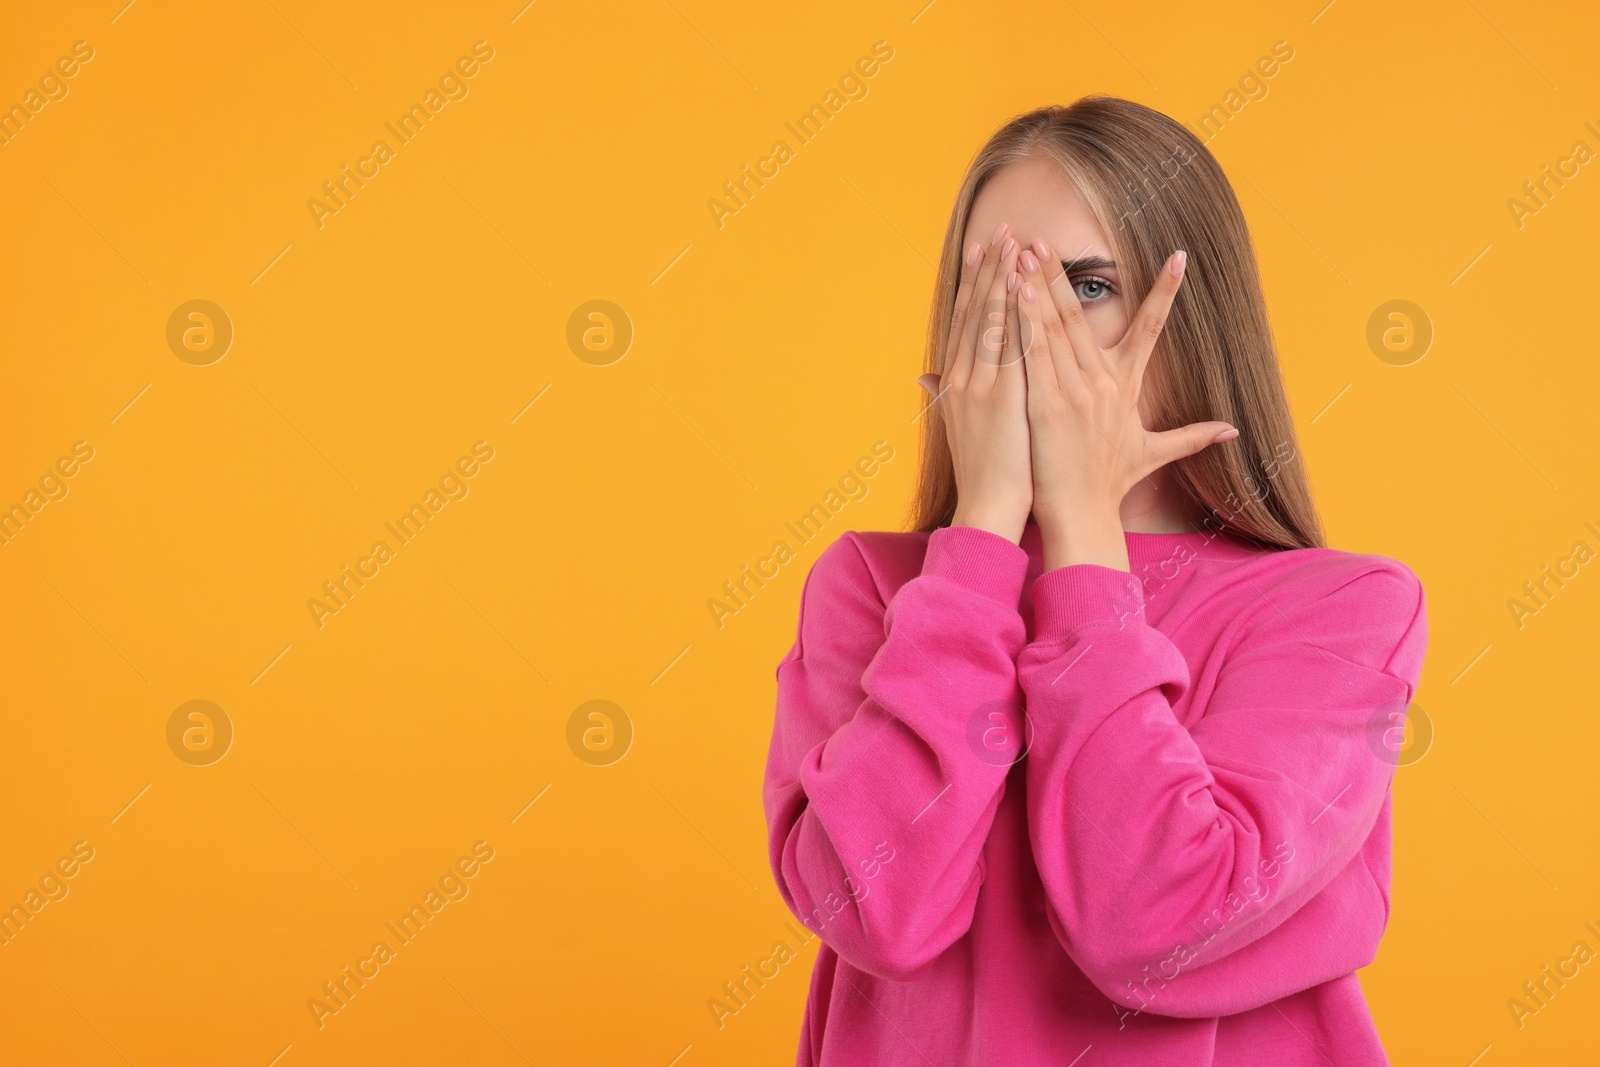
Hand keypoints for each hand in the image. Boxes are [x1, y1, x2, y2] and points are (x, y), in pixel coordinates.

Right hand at [918, 223, 1031, 543]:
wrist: (987, 509)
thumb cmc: (984, 474)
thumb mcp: (958, 429)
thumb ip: (946, 396)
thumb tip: (926, 378)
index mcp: (955, 384)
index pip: (965, 322)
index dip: (973, 283)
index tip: (982, 250)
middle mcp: (964, 379)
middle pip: (975, 312)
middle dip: (988, 269)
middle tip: (1001, 230)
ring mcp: (981, 387)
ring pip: (991, 321)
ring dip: (1002, 279)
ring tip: (1014, 243)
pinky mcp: (1002, 398)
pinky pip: (1008, 345)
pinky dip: (1014, 313)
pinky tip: (1023, 286)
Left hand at [1014, 242, 1236, 570]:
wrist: (1083, 516)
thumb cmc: (1109, 484)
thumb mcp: (1152, 454)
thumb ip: (1191, 436)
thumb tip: (1232, 432)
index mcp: (1125, 387)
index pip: (1152, 329)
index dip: (1167, 292)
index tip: (1181, 257)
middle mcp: (1103, 383)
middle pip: (1084, 317)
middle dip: (1064, 276)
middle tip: (1048, 239)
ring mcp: (1075, 392)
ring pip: (1055, 328)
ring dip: (1039, 288)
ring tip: (1026, 253)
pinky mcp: (1047, 405)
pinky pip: (1033, 353)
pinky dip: (1024, 321)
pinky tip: (1014, 293)